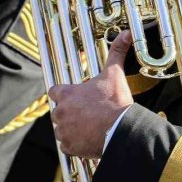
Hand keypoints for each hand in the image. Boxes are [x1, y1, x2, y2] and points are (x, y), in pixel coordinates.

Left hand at [49, 31, 134, 158]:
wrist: (120, 130)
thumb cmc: (114, 101)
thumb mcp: (114, 73)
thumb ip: (117, 52)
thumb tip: (126, 33)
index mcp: (67, 94)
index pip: (54, 91)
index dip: (64, 93)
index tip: (74, 96)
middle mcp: (60, 113)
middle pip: (58, 112)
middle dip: (69, 113)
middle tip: (87, 113)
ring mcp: (63, 131)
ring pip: (62, 130)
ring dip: (72, 129)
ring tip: (90, 127)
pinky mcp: (69, 147)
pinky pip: (67, 146)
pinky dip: (76, 145)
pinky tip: (89, 139)